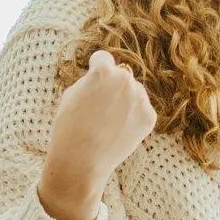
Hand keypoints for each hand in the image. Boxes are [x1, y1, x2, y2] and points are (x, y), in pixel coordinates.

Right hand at [41, 49, 154, 219]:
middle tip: (99, 110)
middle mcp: (126, 80)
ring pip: (133, 93)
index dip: (95, 69)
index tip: (93, 81)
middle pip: (120, 77)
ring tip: (107, 123)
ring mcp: (140, 99)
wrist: (82, 161)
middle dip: (112, 88)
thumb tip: (108, 76)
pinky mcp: (149, 117)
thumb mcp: (72, 93)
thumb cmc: (70, 127)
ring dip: (124, 102)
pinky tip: (118, 131)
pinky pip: (142, 110)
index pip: (103, 58)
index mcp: (104, 71)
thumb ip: (92, 80)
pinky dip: (133, 118)